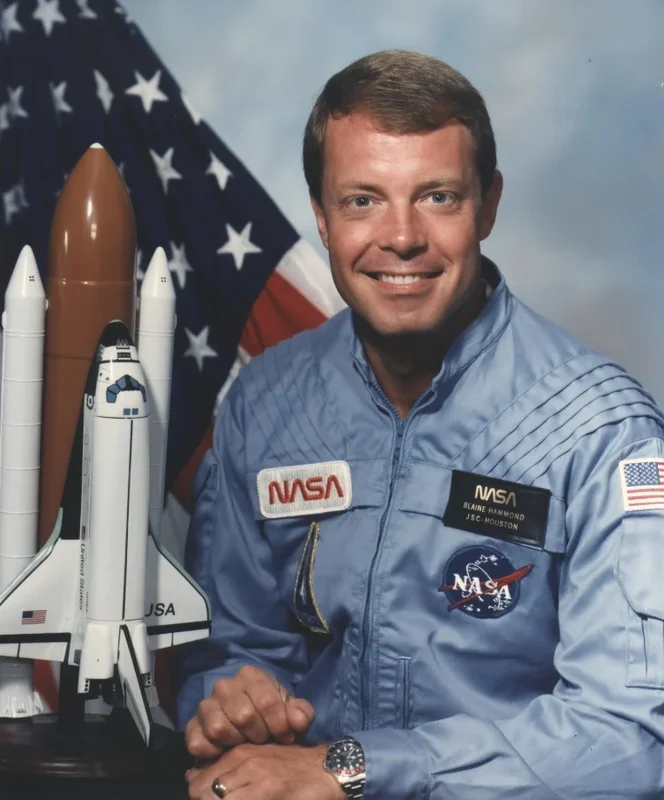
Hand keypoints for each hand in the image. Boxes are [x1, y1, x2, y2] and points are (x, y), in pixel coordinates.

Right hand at [185, 665, 315, 759]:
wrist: (251, 723)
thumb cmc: (273, 715)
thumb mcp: (292, 712)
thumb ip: (301, 713)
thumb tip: (297, 720)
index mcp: (251, 675)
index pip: (266, 700)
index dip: (279, 723)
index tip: (285, 734)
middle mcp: (225, 686)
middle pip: (243, 715)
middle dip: (259, 734)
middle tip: (264, 739)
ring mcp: (206, 705)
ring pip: (218, 728)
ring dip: (236, 741)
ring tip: (245, 742)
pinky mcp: (192, 726)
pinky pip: (197, 742)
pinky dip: (212, 752)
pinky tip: (225, 750)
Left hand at [185, 743, 344, 799]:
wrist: (325, 769)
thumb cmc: (290, 766)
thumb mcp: (256, 758)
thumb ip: (225, 766)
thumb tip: (191, 775)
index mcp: (238, 753)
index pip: (196, 780)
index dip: (199, 795)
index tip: (207, 797)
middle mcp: (243, 761)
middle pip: (200, 792)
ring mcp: (255, 778)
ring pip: (215, 798)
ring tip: (237, 798)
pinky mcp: (268, 791)